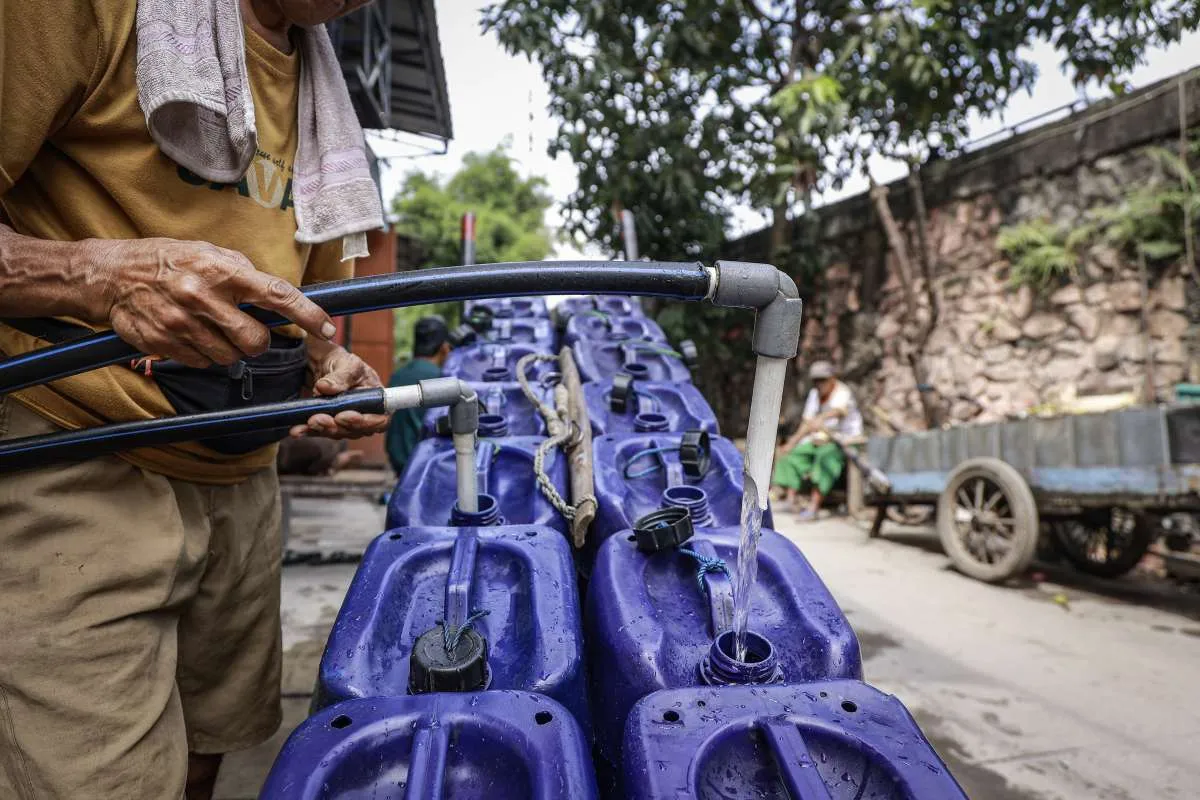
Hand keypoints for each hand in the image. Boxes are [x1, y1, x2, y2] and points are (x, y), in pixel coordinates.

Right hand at [84, 237, 337, 367]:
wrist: (112, 275)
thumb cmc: (169, 261)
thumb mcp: (208, 253)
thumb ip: (244, 272)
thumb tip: (279, 296)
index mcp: (221, 270)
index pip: (277, 295)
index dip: (308, 315)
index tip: (328, 329)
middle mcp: (202, 297)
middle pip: (255, 341)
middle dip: (259, 342)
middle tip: (248, 332)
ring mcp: (181, 324)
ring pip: (229, 358)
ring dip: (230, 350)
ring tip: (212, 329)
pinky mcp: (163, 344)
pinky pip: (201, 364)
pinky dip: (204, 355)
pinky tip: (191, 335)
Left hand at [290, 340, 388, 439]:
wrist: (319, 362)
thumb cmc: (340, 360)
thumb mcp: (345, 363)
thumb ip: (340, 376)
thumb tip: (325, 387)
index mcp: (375, 399)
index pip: (380, 420)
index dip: (366, 423)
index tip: (344, 416)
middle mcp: (363, 413)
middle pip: (356, 431)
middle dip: (337, 427)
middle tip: (318, 419)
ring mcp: (345, 420)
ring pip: (338, 433)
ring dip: (322, 429)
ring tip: (309, 421)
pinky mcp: (327, 423)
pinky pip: (320, 432)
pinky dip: (308, 432)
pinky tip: (297, 430)